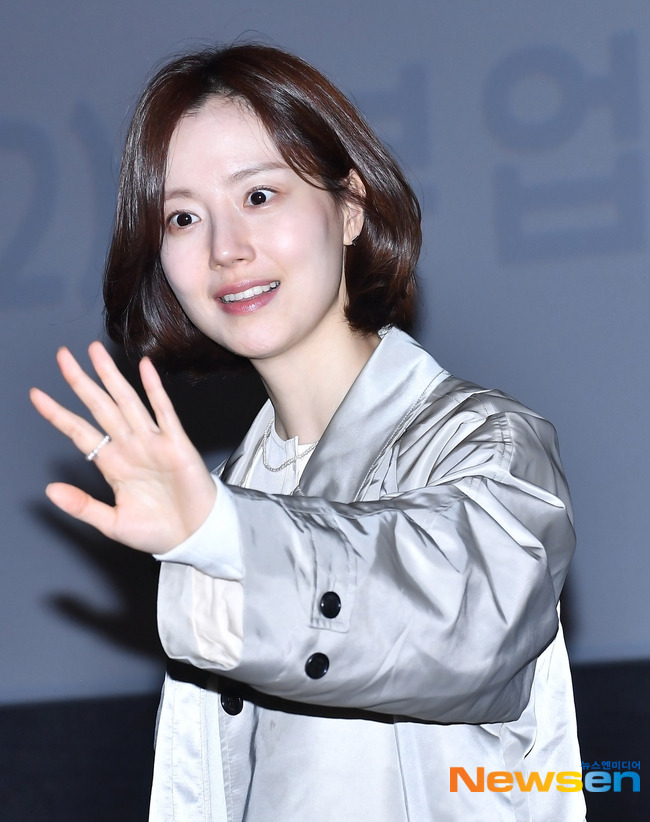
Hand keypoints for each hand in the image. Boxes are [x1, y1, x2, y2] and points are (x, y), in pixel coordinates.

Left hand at [30, 342, 216, 553]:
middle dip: (80, 381)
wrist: (194, 536)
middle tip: (62, 356)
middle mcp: (129, 446)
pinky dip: (154, 389)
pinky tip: (144, 368)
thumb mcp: (112, 524)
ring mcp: (152, 442)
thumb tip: (50, 491)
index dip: (58, 413)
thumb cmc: (158, 531)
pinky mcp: (176, 443)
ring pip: (127, 401)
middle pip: (99, 407)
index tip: (36, 395)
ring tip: (94, 352)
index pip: (79, 431)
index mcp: (112, 464)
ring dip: (110, 376)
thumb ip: (82, 506)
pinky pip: (163, 411)